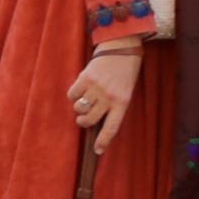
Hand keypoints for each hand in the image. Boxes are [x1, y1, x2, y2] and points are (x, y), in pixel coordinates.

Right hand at [69, 40, 144, 154]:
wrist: (121, 48)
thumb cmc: (124, 73)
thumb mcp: (125, 92)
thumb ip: (113, 106)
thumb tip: (95, 122)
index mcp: (122, 102)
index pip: (111, 127)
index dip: (103, 141)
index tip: (98, 151)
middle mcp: (109, 97)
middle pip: (89, 120)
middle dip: (84, 122)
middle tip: (84, 118)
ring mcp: (96, 88)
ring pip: (79, 108)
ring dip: (79, 107)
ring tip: (84, 100)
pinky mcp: (85, 78)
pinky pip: (72, 94)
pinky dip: (73, 95)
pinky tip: (80, 90)